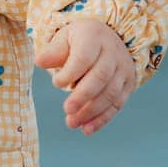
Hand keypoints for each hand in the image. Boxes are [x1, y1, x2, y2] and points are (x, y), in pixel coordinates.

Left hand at [34, 19, 133, 135]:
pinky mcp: (128, 85)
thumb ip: (53, 52)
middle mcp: (113, 52)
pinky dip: (102, 119)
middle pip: (101, 76)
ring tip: (72, 123)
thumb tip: (39, 62)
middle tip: (67, 109)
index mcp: (94, 36)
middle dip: (83, 96)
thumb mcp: (65, 38)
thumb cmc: (80, 40)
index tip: (56, 83)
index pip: (85, 56)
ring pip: (110, 93)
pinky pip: (117, 104)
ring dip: (91, 111)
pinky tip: (86, 129)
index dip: (71, 72)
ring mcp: (123, 69)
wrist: (108, 38)